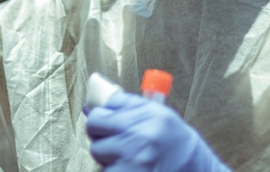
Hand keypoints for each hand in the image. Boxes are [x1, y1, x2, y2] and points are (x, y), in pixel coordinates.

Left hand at [86, 91, 230, 171]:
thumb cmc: (178, 146)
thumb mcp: (161, 118)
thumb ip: (130, 108)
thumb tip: (91, 106)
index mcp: (150, 114)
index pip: (108, 104)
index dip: (104, 113)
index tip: (107, 120)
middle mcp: (141, 134)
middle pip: (95, 125)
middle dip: (100, 132)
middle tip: (115, 140)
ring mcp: (132, 158)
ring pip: (97, 150)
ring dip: (107, 155)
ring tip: (129, 158)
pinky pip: (105, 170)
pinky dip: (113, 170)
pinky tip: (130, 169)